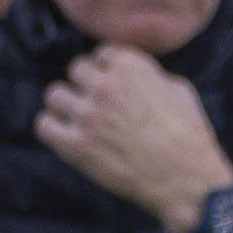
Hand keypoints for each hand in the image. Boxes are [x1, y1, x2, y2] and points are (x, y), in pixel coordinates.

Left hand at [33, 44, 232, 232]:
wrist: (185, 179)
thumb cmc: (188, 136)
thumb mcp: (179, 90)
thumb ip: (149, 76)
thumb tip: (136, 76)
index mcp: (131, 67)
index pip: (102, 53)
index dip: (107, 69)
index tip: (111, 82)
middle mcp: (104, 85)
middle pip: (75, 69)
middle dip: (86, 84)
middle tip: (95, 102)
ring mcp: (87, 115)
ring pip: (54, 95)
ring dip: (65, 105)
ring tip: (78, 118)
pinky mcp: (75, 145)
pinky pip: (43, 125)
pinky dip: (52, 128)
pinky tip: (65, 134)